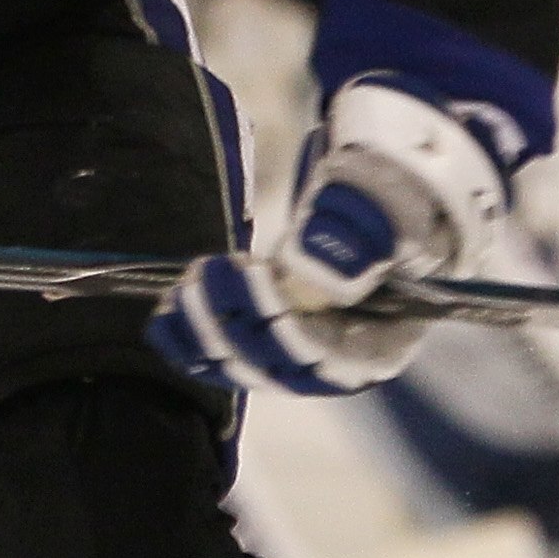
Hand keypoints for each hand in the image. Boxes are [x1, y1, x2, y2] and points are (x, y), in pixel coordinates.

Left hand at [149, 75, 510, 397]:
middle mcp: (343, 359)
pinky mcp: (266, 340)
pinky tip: (162, 319)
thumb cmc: (396, 192)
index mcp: (388, 336)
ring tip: (180, 292)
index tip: (254, 279)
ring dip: (207, 336)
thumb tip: (311, 276)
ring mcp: (301, 354)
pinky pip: (225, 355)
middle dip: (236, 328)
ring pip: (248, 367)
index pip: (336, 358)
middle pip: (283, 370)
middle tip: (205, 275)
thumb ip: (361, 231)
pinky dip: (190, 342)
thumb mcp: (391, 199)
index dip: (291, 331)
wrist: (378, 187)